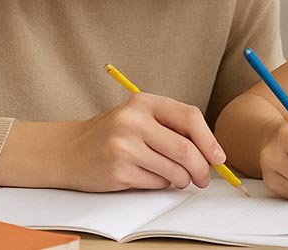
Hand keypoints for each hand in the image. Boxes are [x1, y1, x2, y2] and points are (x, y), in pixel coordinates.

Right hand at [63, 92, 225, 191]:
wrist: (68, 150)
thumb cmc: (111, 134)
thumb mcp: (139, 117)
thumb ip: (171, 126)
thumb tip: (210, 150)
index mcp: (143, 102)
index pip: (189, 117)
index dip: (209, 140)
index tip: (218, 157)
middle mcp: (133, 121)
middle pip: (185, 149)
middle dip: (202, 168)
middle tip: (205, 178)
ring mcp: (124, 147)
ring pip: (174, 171)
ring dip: (182, 179)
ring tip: (177, 177)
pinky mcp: (118, 171)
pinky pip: (156, 183)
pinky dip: (161, 184)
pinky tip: (150, 176)